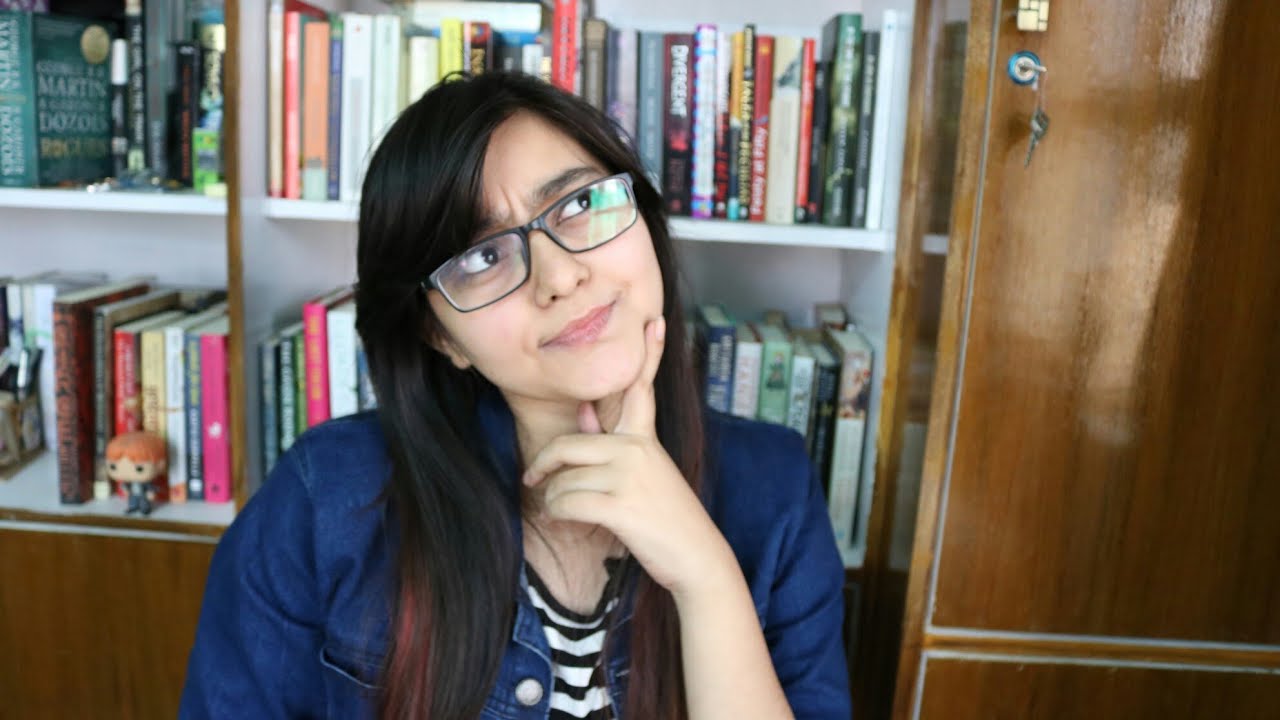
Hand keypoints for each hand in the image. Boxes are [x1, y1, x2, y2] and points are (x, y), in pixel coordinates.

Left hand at [522, 317, 737, 599]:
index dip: (648, 355)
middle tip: (531, 477)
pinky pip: (566, 502)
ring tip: (566, 512)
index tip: (654, 322)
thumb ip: (610, 441)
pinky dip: (560, 514)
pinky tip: (568, 520)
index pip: (640, 390)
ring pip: (563, 481)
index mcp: (645, 440)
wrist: (698, 558)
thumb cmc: (667, 519)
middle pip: (567, 446)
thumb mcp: (645, 474)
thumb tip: (582, 410)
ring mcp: (629, 476)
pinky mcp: (620, 505)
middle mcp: (637, 451)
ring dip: (555, 500)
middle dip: (543, 465)